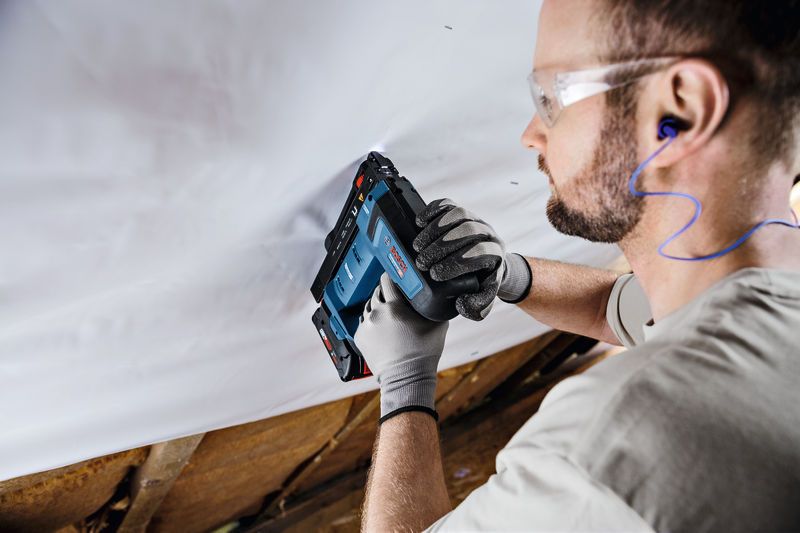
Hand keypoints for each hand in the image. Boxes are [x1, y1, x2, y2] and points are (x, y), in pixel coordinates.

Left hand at [355, 273, 447, 421]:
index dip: (392, 275)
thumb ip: (436, 307)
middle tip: (395, 296)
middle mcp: (377, 313)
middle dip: (386, 292)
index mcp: (395, 307)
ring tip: (389, 314)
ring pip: (369, 306)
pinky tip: (382, 327)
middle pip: (377, 291)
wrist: (407, 378)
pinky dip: (371, 321)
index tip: (395, 273)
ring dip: (377, 306)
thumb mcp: (438, 326)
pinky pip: (363, 321)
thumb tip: (440, 294)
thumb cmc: (424, 353)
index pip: (388, 279)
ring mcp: (366, 325)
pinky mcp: (358, 337)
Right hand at [413, 198, 531, 320]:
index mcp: (495, 254)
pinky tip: (419, 222)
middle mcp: (487, 233)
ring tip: (417, 246)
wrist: (488, 262)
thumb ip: (476, 307)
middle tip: (422, 262)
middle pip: (467, 232)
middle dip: (441, 247)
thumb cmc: (481, 281)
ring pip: (458, 215)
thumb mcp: (483, 298)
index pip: (479, 253)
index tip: (435, 275)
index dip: (456, 263)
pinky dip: (433, 210)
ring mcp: (474, 219)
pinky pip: (449, 204)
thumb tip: (461, 303)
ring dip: (435, 229)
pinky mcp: (460, 212)